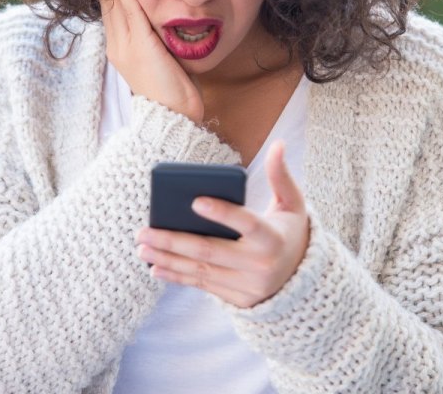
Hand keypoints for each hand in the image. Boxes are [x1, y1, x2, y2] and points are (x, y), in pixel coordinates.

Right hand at [90, 0, 203, 123]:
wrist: (173, 117)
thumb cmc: (172, 93)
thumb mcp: (161, 60)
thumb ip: (156, 41)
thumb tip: (162, 25)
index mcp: (121, 49)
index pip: (110, 10)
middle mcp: (117, 45)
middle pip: (105, 2)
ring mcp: (125, 45)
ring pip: (112, 2)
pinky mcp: (138, 45)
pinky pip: (127, 10)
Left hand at [136, 140, 310, 307]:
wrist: (299, 277)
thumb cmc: (290, 231)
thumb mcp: (292, 204)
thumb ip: (280, 176)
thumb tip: (278, 144)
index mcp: (273, 239)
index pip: (247, 223)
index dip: (223, 213)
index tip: (195, 201)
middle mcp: (260, 266)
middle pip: (211, 251)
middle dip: (173, 241)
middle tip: (144, 231)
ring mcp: (247, 286)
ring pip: (201, 270)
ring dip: (167, 259)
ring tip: (143, 248)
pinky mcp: (236, 298)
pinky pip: (202, 285)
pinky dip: (177, 276)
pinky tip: (156, 267)